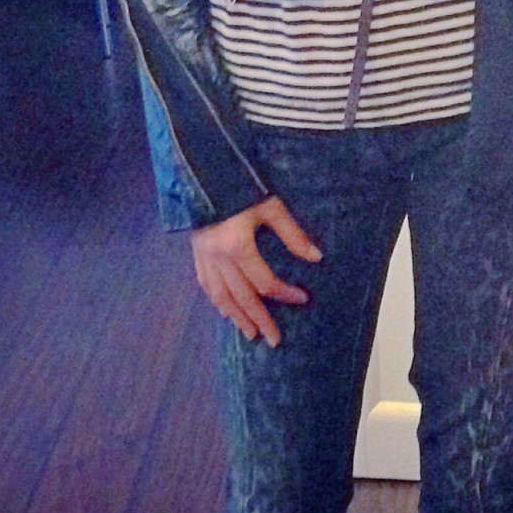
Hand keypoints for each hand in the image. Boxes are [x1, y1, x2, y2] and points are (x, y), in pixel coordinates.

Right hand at [191, 196, 320, 346]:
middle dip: (259, 319)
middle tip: (274, 340)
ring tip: (250, 334)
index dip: (285, 293)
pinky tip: (226, 311)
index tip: (303, 298)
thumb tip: (315, 257)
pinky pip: (206, 285)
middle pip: (242, 297)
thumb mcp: (271, 206)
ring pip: (220, 296)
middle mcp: (218, 257)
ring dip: (236, 317)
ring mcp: (204, 257)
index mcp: (237, 246)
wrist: (204, 173)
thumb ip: (292, 234)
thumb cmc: (241, 187)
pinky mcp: (196, 253)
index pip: (264, 281)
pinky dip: (217, 301)